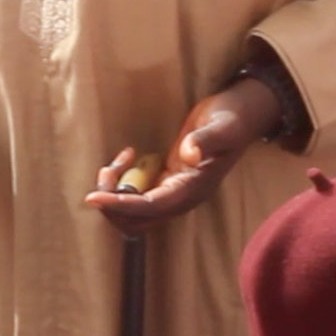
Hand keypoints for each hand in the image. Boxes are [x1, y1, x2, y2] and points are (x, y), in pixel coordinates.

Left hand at [85, 78, 282, 233]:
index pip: (151, 207)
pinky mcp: (166, 182)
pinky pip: (136, 196)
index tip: (94, 197)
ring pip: (133, 211)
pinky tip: (128, 155)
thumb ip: (206, 140)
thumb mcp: (222, 126)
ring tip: (118, 159)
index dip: (121, 205)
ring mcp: (173, 192)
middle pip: (137, 220)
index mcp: (193, 190)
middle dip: (114, 202)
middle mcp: (181, 198)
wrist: (242, 114)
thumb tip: (190, 153)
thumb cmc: (233, 118)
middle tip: (108, 170)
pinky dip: (124, 182)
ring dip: (116, 193)